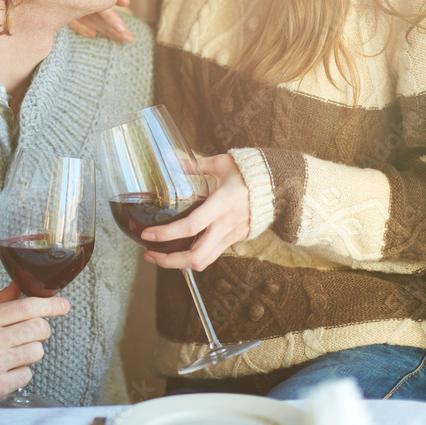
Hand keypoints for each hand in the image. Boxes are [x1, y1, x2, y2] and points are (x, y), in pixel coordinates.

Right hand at [0, 282, 69, 407]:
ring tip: (13, 352)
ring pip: (36, 352)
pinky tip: (5, 370)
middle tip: (33, 331)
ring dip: (31, 351)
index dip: (51, 304)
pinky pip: (26, 375)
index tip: (63, 304)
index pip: (27, 306)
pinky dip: (20, 373)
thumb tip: (20, 284)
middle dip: (42, 329)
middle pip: (38, 329)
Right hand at [69, 0, 133, 42]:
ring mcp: (69, 6)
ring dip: (105, 30)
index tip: (122, 29)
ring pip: (88, 22)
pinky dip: (81, 28)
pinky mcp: (62, 10)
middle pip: (97, 19)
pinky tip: (93, 34)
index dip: (111, 19)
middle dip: (113, 30)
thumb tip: (126, 3)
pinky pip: (72, 23)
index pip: (102, 7)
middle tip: (130, 38)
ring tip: (123, 38)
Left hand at [141, 154, 250, 271]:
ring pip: (204, 262)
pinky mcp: (235, 239)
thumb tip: (170, 160)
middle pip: (196, 258)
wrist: (278, 186)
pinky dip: (193, 256)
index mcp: (221, 204)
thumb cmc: (248, 172)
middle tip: (149, 253)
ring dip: (179, 264)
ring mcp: (231, 235)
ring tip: (160, 255)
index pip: (190, 227)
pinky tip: (180, 248)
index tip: (147, 235)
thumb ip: (195, 165)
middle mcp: (225, 225)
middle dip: (169, 261)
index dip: (166, 234)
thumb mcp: (221, 163)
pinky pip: (212, 254)